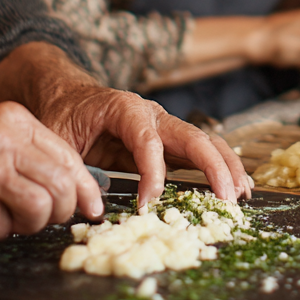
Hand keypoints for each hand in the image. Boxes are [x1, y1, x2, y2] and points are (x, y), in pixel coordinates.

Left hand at [0, 43, 250, 207]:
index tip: (147, 204)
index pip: (148, 141)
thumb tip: (94, 203)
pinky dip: (218, 167)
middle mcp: (151, 113)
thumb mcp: (58, 140)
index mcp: (124, 108)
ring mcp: (163, 125)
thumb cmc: (60, 116)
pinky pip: (198, 151)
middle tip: (228, 198)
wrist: (64, 96)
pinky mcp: (167, 139)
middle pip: (191, 136)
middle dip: (213, 167)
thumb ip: (75, 168)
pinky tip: (233, 185)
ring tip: (241, 193)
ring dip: (225, 166)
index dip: (152, 174)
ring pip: (204, 142)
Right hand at [0, 102, 102, 239]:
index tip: (91, 205)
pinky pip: (3, 227)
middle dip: (62, 210)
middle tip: (48, 217)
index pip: (68, 156)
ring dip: (33, 224)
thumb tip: (69, 182)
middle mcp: (5, 141)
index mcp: (15, 120)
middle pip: (60, 184)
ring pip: (40, 208)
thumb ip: (27, 150)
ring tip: (14, 219)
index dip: (84, 187)